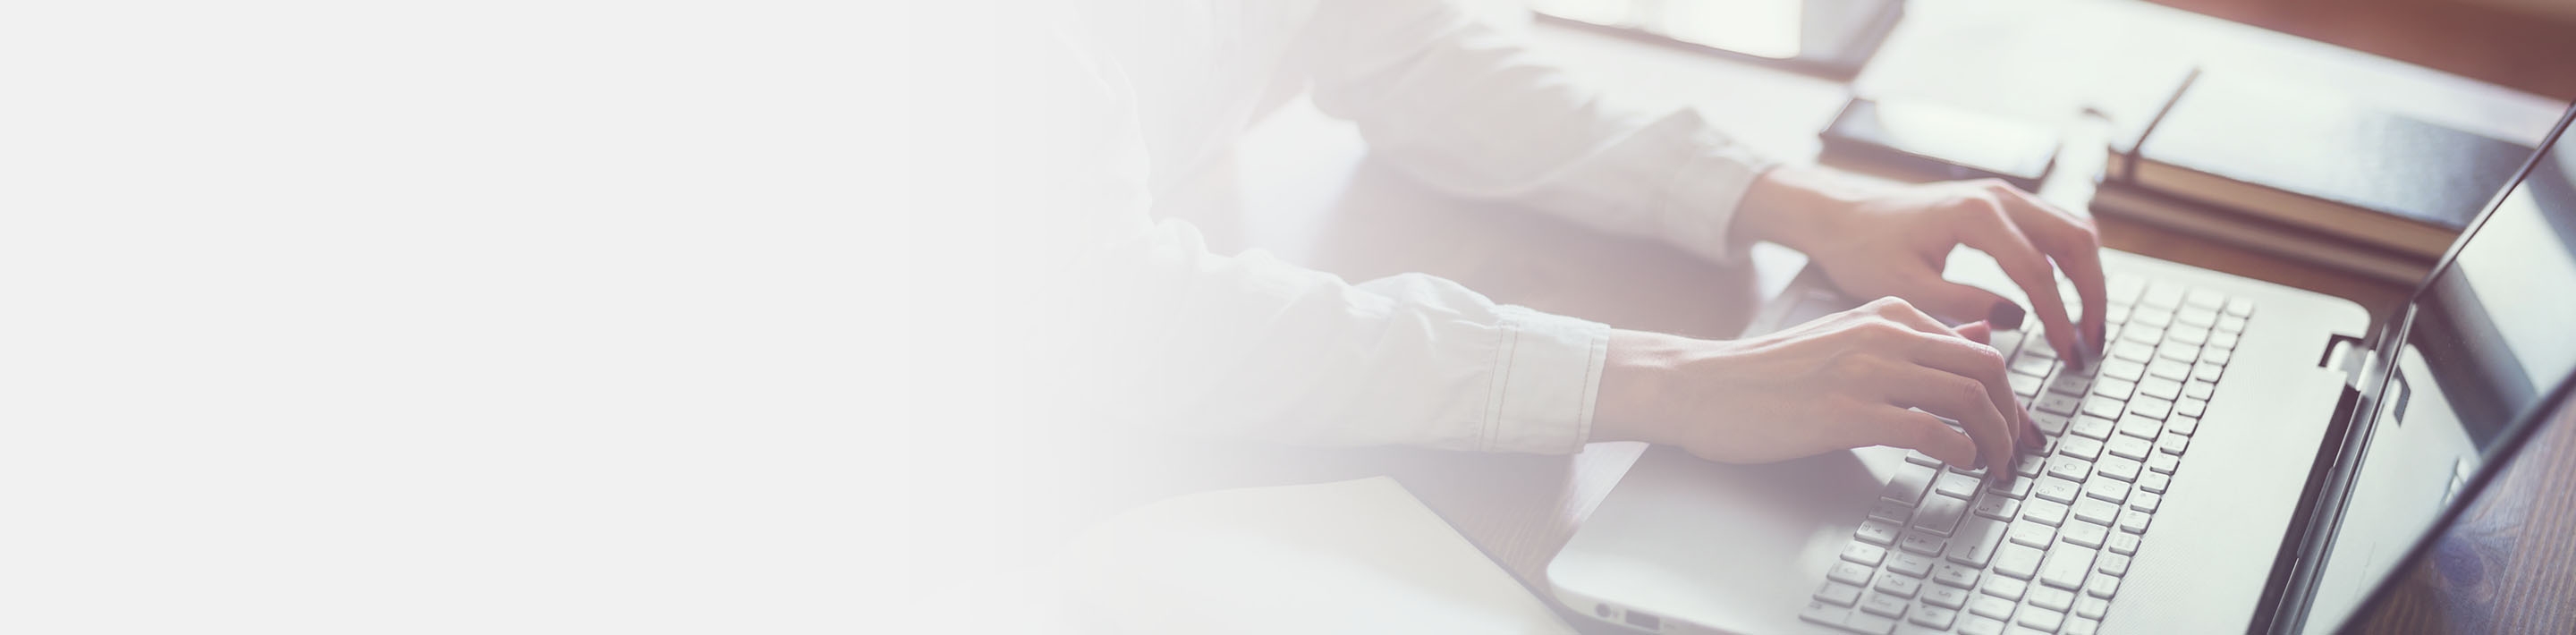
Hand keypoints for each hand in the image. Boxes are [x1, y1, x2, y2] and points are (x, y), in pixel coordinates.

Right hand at [1593, 298, 2041, 469]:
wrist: (1705, 386)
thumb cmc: (1771, 372)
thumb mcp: (1849, 337)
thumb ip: (1913, 338)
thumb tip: (1981, 335)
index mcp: (1889, 312)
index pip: (1979, 348)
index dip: (2010, 395)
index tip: (2014, 428)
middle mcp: (1885, 334)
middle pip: (1988, 370)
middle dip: (2014, 419)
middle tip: (2016, 453)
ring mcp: (1867, 372)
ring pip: (1969, 398)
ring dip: (1995, 440)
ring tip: (1993, 467)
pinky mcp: (1847, 412)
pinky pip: (1930, 431)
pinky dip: (1960, 452)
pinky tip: (1959, 465)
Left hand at [1734, 167, 2106, 359]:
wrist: (1841, 216)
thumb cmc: (1863, 250)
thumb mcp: (1907, 287)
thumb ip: (1963, 303)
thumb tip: (2017, 322)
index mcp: (1975, 214)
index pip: (2037, 272)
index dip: (2059, 319)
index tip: (2069, 357)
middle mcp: (1998, 196)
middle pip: (2075, 242)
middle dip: (2092, 296)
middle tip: (2091, 344)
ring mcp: (2003, 195)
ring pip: (2072, 230)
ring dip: (2088, 277)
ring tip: (2086, 328)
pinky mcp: (2000, 204)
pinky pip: (2055, 227)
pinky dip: (2070, 262)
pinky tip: (2066, 300)